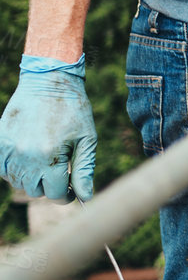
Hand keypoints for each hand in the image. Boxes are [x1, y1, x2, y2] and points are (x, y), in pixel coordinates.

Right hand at [0, 55, 97, 201]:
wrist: (49, 82)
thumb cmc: (73, 110)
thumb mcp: (87, 139)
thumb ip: (85, 170)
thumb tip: (86, 197)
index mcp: (50, 156)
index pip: (55, 193)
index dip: (66, 195)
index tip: (72, 191)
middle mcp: (26, 156)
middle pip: (35, 191)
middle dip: (50, 187)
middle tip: (60, 174)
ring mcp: (9, 150)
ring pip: (18, 183)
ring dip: (32, 179)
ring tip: (46, 163)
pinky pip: (3, 170)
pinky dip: (15, 170)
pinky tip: (29, 159)